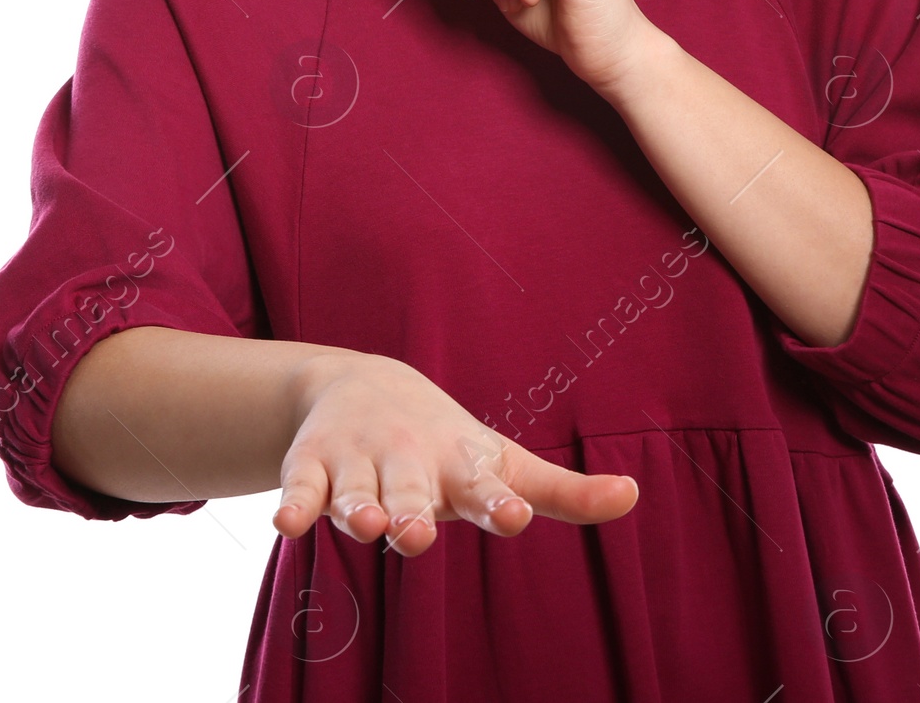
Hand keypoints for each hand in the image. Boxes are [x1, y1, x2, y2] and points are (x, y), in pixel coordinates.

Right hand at [272, 349, 638, 555]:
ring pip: (356, 492)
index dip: (498, 502)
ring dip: (359, 507)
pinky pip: (301, 486)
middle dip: (412, 513)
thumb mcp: (501, 463)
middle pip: (411, 493)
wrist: (362, 385)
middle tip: (416, 534)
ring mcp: (359, 461)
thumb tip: (634, 496)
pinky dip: (293, 503)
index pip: (484, 485)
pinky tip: (286, 522)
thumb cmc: (446, 445)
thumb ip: (563, 493)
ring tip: (366, 524)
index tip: (513, 516)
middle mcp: (409, 460)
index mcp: (460, 464)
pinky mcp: (311, 466)